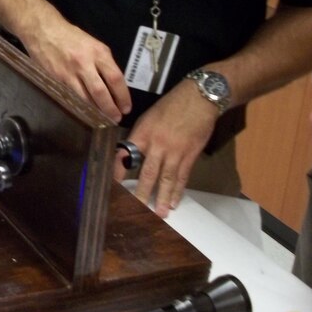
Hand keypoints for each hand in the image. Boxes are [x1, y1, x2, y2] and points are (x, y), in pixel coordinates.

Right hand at [23, 18, 130, 121]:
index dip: (123, 95)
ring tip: (104, 118)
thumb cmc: (69, 35)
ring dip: (97, 109)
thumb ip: (102, 61)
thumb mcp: (92, 44)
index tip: (126, 107)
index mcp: (99, 52)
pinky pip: (73, 95)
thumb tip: (111, 81)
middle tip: (116, 118)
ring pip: (87, 97)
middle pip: (102, 91)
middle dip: (111, 108)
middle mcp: (87, 63)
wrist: (43, 30)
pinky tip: (86, 110)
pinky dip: (81, 104)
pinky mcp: (58, 78)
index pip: (116, 78)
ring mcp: (71, 72)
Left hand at [115, 82, 218, 217]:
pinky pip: (182, 176)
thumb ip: (140, 136)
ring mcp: (175, 151)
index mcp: (143, 133)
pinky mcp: (190, 154)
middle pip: (147, 173)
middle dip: (141, 193)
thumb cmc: (171, 105)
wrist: (200, 97)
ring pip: (166, 178)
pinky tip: (174, 202)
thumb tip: (130, 155)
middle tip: (136, 209)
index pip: (126, 155)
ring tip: (159, 213)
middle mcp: (158, 144)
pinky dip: (178, 190)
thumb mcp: (148, 117)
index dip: (118, 171)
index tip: (112, 186)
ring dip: (162, 197)